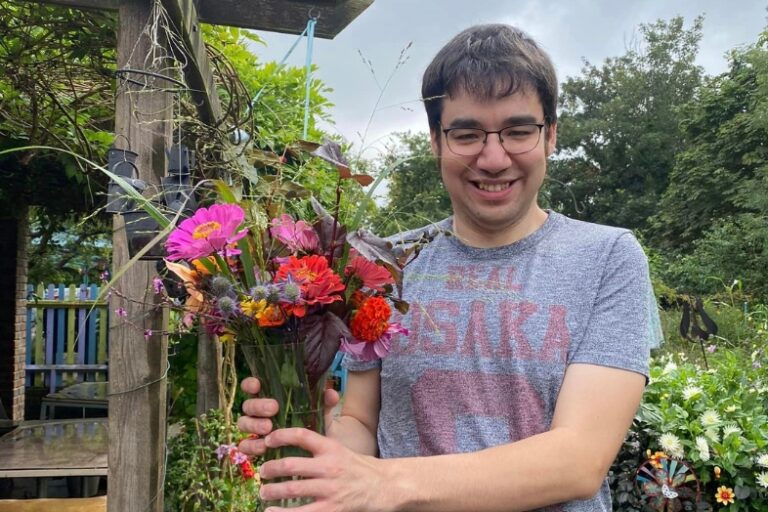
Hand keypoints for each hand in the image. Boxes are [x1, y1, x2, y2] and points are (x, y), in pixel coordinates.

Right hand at [237, 377, 340, 456]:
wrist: (316, 455)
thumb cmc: (313, 428)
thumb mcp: (321, 415)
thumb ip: (325, 404)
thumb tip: (331, 393)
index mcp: (271, 398)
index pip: (253, 386)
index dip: (251, 384)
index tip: (257, 385)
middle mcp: (260, 412)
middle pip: (248, 405)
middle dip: (258, 406)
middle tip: (273, 409)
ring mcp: (255, 430)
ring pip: (243, 423)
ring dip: (254, 425)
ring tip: (268, 428)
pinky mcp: (255, 447)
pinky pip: (244, 446)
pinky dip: (251, 446)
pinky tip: (263, 448)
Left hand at [258, 428, 392, 511]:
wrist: (383, 486)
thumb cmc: (359, 467)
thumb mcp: (341, 448)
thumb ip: (320, 444)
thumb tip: (294, 438)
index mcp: (331, 448)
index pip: (301, 435)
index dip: (281, 436)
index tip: (268, 440)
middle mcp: (329, 467)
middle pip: (290, 465)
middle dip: (270, 469)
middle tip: (263, 472)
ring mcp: (330, 490)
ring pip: (292, 490)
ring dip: (272, 491)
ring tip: (264, 491)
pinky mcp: (331, 509)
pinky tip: (270, 511)